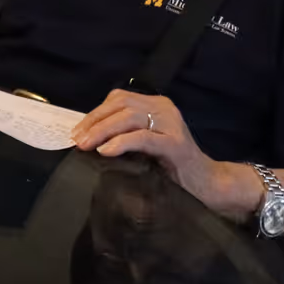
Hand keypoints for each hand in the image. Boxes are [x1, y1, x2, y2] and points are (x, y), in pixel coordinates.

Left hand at [72, 89, 255, 218]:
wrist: (206, 184)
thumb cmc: (172, 167)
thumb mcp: (147, 144)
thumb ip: (127, 134)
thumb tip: (89, 136)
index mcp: (158, 105)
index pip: (120, 98)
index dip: (96, 112)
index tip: (77, 130)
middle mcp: (165, 109)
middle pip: (122, 105)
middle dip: (95, 121)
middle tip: (77, 139)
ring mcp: (172, 125)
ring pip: (130, 118)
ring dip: (103, 131)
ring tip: (87, 145)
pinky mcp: (175, 145)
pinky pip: (143, 138)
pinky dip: (122, 142)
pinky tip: (107, 151)